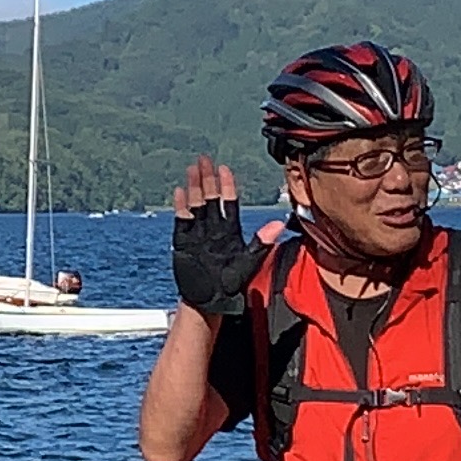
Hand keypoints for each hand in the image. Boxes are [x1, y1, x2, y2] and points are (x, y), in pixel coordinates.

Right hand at [171, 156, 267, 316]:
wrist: (209, 301)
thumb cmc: (230, 284)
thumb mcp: (249, 262)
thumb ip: (262, 242)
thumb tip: (280, 223)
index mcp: (229, 230)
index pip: (228, 202)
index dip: (226, 185)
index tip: (225, 169)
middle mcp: (212, 228)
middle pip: (209, 197)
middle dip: (207, 178)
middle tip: (204, 159)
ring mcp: (197, 233)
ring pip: (195, 204)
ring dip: (194, 187)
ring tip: (192, 169)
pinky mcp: (183, 241)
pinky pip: (182, 220)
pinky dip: (181, 206)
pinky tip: (179, 192)